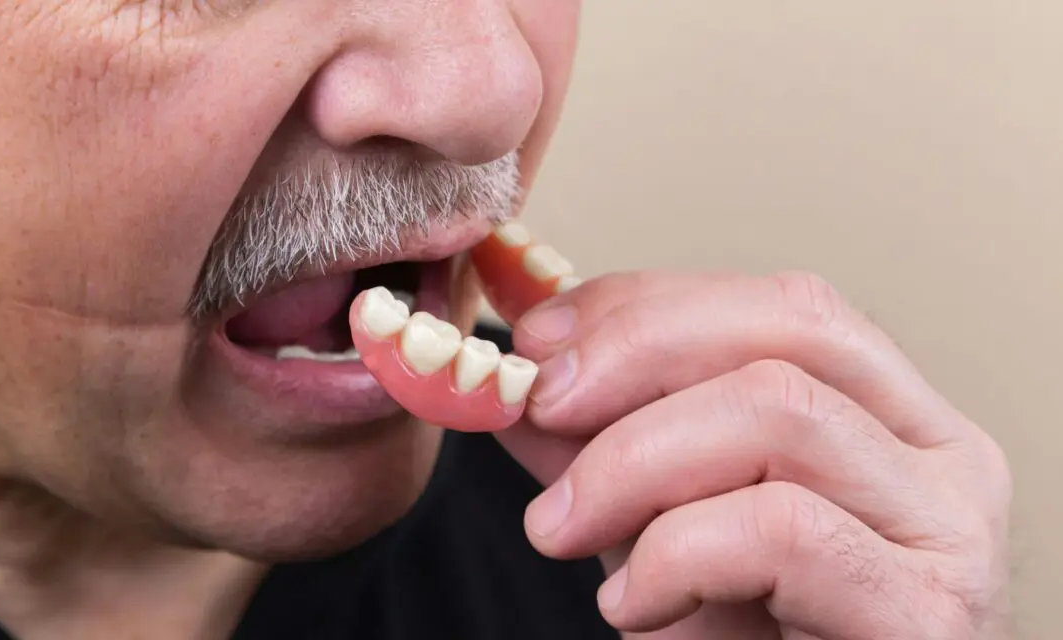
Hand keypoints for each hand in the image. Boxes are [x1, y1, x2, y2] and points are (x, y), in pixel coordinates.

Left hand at [494, 269, 1011, 638]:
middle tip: (539, 403)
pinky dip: (674, 554)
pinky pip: (782, 530)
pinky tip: (630, 604)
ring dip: (632, 461)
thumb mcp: (664, 524)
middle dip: (636, 351)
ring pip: (780, 412)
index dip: (645, 304)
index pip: (776, 306)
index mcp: (887, 415)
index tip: (538, 339)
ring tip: (559, 528)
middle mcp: (937, 454)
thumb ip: (606, 448)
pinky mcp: (927, 613)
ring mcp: (947, 529)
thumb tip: (518, 376)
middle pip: (790, 327)